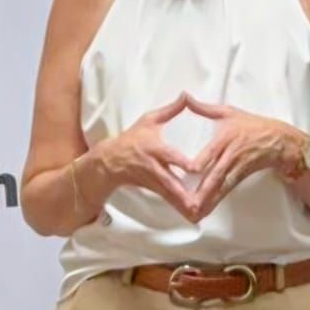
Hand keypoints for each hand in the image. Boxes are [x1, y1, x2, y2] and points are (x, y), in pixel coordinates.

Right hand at [87, 94, 196, 219]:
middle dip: (184, 192)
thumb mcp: (149, 120)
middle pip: (170, 181)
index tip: (195, 168)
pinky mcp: (154, 189)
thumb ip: (171, 110)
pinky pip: (169, 199)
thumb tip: (187, 95)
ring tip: (199, 213)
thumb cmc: (132, 138)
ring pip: (170, 194)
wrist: (111, 161)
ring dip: (183, 204)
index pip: (169, 156)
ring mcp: (153, 180)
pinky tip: (193, 214)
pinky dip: (180, 206)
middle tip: (199, 201)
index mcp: (154, 148)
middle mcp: (153, 167)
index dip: (181, 162)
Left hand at [185, 93, 304, 221]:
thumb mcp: (228, 112)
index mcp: (225, 138)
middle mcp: (230, 155)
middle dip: (202, 189)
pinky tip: (206, 209)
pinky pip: (227, 190)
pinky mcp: (240, 176)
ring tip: (194, 211)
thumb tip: (185, 96)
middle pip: (215, 174)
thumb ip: (203, 108)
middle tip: (188, 201)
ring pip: (220, 186)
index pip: (212, 151)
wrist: (278, 140)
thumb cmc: (250, 124)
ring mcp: (236, 168)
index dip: (202, 161)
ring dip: (208, 199)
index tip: (189, 170)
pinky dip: (216, 199)